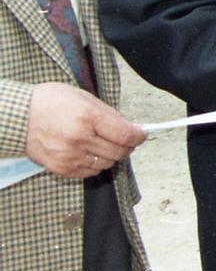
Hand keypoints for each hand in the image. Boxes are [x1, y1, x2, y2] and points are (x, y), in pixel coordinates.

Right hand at [24, 83, 145, 178]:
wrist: (19, 117)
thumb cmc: (51, 102)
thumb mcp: (85, 98)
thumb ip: (110, 115)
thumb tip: (132, 128)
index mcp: (88, 118)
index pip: (126, 135)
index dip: (139, 135)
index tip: (142, 134)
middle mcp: (79, 139)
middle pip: (119, 152)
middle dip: (127, 145)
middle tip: (124, 138)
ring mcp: (69, 156)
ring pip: (107, 164)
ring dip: (111, 155)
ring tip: (102, 143)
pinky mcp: (61, 169)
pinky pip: (90, 172)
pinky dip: (96, 164)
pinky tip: (89, 152)